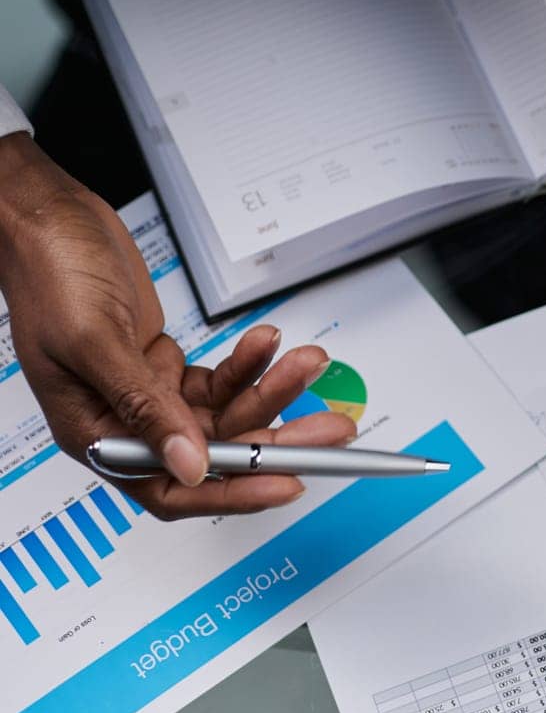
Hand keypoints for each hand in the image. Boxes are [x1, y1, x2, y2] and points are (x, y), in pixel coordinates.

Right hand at [0, 132, 355, 518]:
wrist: (50, 220)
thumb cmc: (48, 274)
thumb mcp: (93, 344)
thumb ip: (144, 409)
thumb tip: (190, 467)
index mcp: (96, 434)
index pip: (172, 489)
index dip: (233, 493)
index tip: (288, 483)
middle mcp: (126, 423)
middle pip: (216, 452)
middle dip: (276, 439)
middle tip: (330, 428)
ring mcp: (151, 395)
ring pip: (228, 412)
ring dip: (273, 390)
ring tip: (308, 364)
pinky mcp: (167, 368)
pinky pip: (223, 377)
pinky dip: (250, 361)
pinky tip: (269, 342)